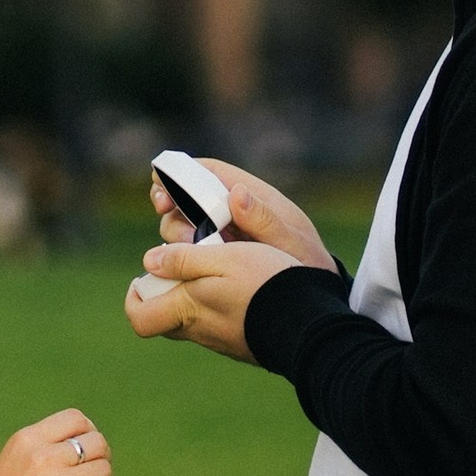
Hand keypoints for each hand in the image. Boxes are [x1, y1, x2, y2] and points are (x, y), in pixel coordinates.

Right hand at [0, 408, 115, 475]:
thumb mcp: (15, 458)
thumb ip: (45, 445)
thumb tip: (88, 438)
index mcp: (29, 439)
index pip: (76, 419)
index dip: (89, 431)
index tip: (86, 448)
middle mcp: (43, 458)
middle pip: (97, 442)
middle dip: (101, 457)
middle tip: (92, 473)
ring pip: (104, 470)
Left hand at [125, 238, 298, 361]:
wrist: (309, 322)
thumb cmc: (265, 283)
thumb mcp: (223, 258)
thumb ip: (183, 259)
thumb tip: (149, 262)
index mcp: (187, 310)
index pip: (140, 319)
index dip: (134, 299)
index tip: (143, 278)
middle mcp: (200, 332)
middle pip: (165, 320)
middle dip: (165, 294)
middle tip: (182, 268)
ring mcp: (223, 341)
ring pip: (193, 322)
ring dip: (195, 298)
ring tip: (217, 270)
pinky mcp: (243, 343)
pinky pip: (219, 326)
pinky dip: (219, 307)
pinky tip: (241, 287)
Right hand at [149, 157, 336, 271]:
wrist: (313, 303)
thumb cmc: (308, 266)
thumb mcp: (292, 244)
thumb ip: (266, 221)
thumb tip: (236, 192)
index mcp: (253, 198)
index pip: (211, 171)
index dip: (182, 171)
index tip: (162, 182)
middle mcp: (233, 214)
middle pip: (188, 198)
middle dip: (170, 203)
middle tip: (163, 211)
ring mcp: (222, 237)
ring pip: (183, 226)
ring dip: (175, 234)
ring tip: (186, 248)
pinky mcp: (215, 260)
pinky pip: (188, 253)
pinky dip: (178, 257)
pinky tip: (177, 268)